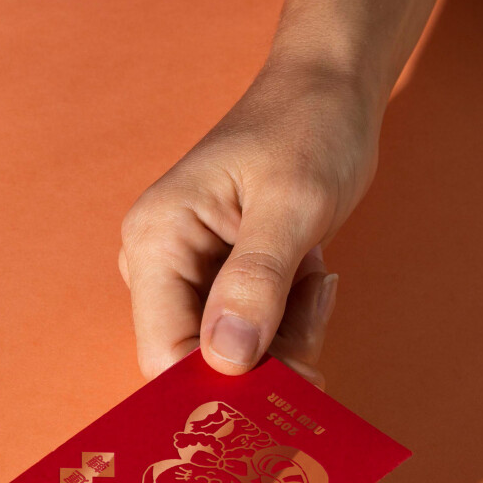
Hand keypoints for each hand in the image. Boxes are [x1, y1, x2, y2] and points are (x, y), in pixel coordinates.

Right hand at [118, 54, 381, 389]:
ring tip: (315, 276)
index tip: (290, 388)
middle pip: (200, 360)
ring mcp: (188, 276)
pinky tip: (311, 275)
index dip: (222, 385)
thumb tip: (227, 358)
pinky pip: (251, 334)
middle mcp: (159, 264)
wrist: (326, 94)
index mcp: (157, 241)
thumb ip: (256, 281)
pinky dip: (291, 323)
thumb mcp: (292, 203)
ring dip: (287, 336)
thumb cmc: (307, 129)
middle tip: (315, 309)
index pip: (165, 351)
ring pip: (231, 355)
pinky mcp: (219, 282)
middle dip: (266, 358)